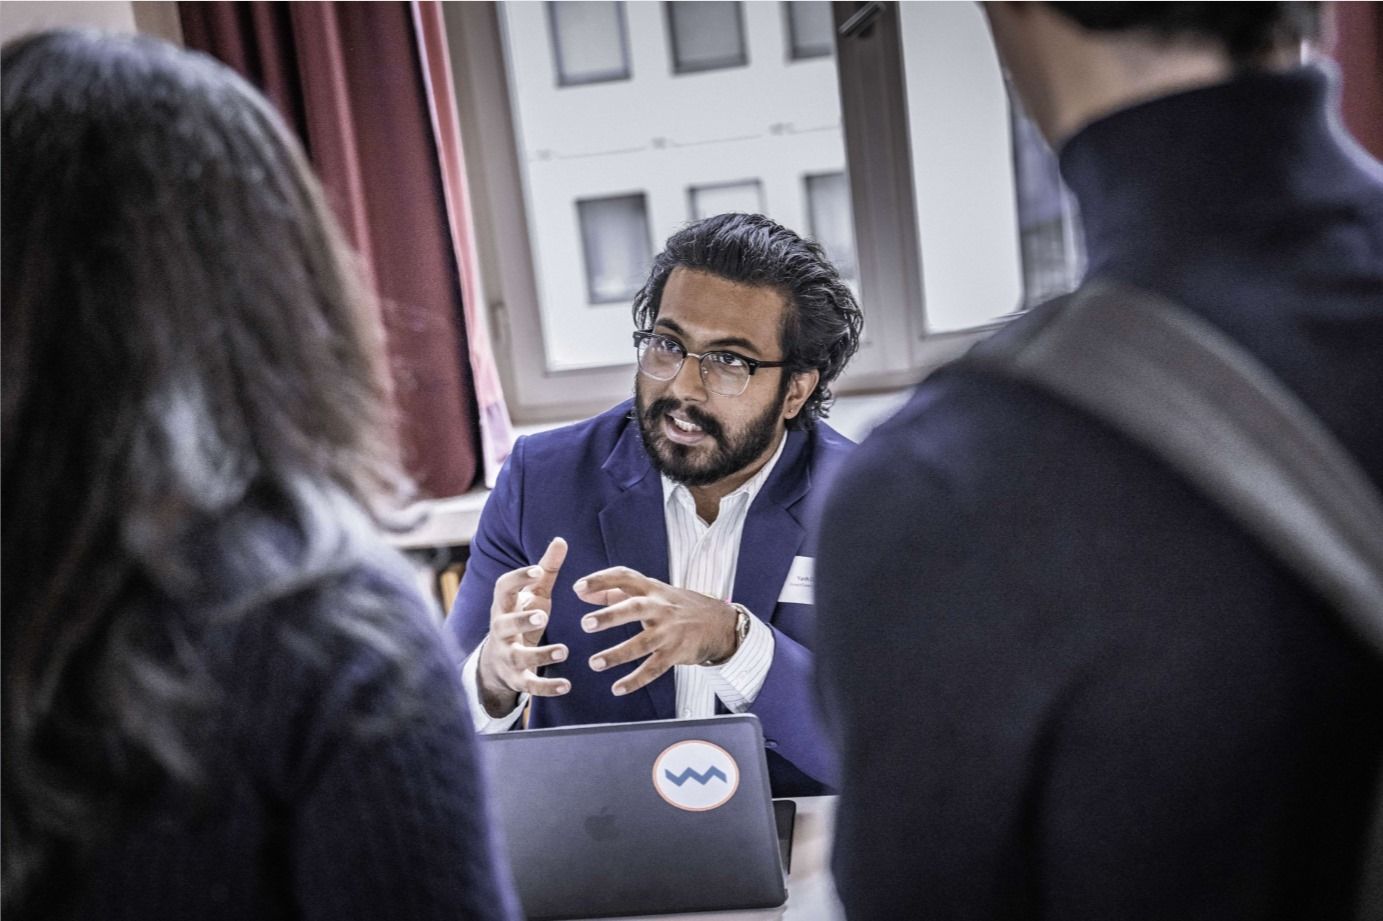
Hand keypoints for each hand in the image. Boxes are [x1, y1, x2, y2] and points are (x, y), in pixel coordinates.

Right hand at [476, 537, 570, 716]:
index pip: (503, 589)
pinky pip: (530, 686)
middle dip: (521, 620)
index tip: (536, 570)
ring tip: (563, 651)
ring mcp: (507, 655)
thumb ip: (547, 569)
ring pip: (518, 656)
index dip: (518, 578)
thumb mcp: (534, 595)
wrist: (498, 663)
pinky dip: (547, 687)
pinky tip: (567, 685)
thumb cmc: (521, 618)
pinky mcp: (517, 679)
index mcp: (505, 606)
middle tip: (543, 614)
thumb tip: (560, 540)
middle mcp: (501, 630)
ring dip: (540, 655)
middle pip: (504, 625)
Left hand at [573, 567, 737, 696]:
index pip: (625, 577)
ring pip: (642, 643)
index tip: (578, 587)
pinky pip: (653, 669)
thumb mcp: (652, 592)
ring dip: (617, 654)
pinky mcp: (676, 653)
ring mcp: (669, 631)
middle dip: (610, 616)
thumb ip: (615, 591)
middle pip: (634, 608)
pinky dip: (635, 680)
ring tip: (595, 663)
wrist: (719, 623)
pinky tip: (617, 688)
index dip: (601, 580)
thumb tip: (582, 592)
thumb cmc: (676, 606)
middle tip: (585, 623)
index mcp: (651, 589)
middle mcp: (660, 607)